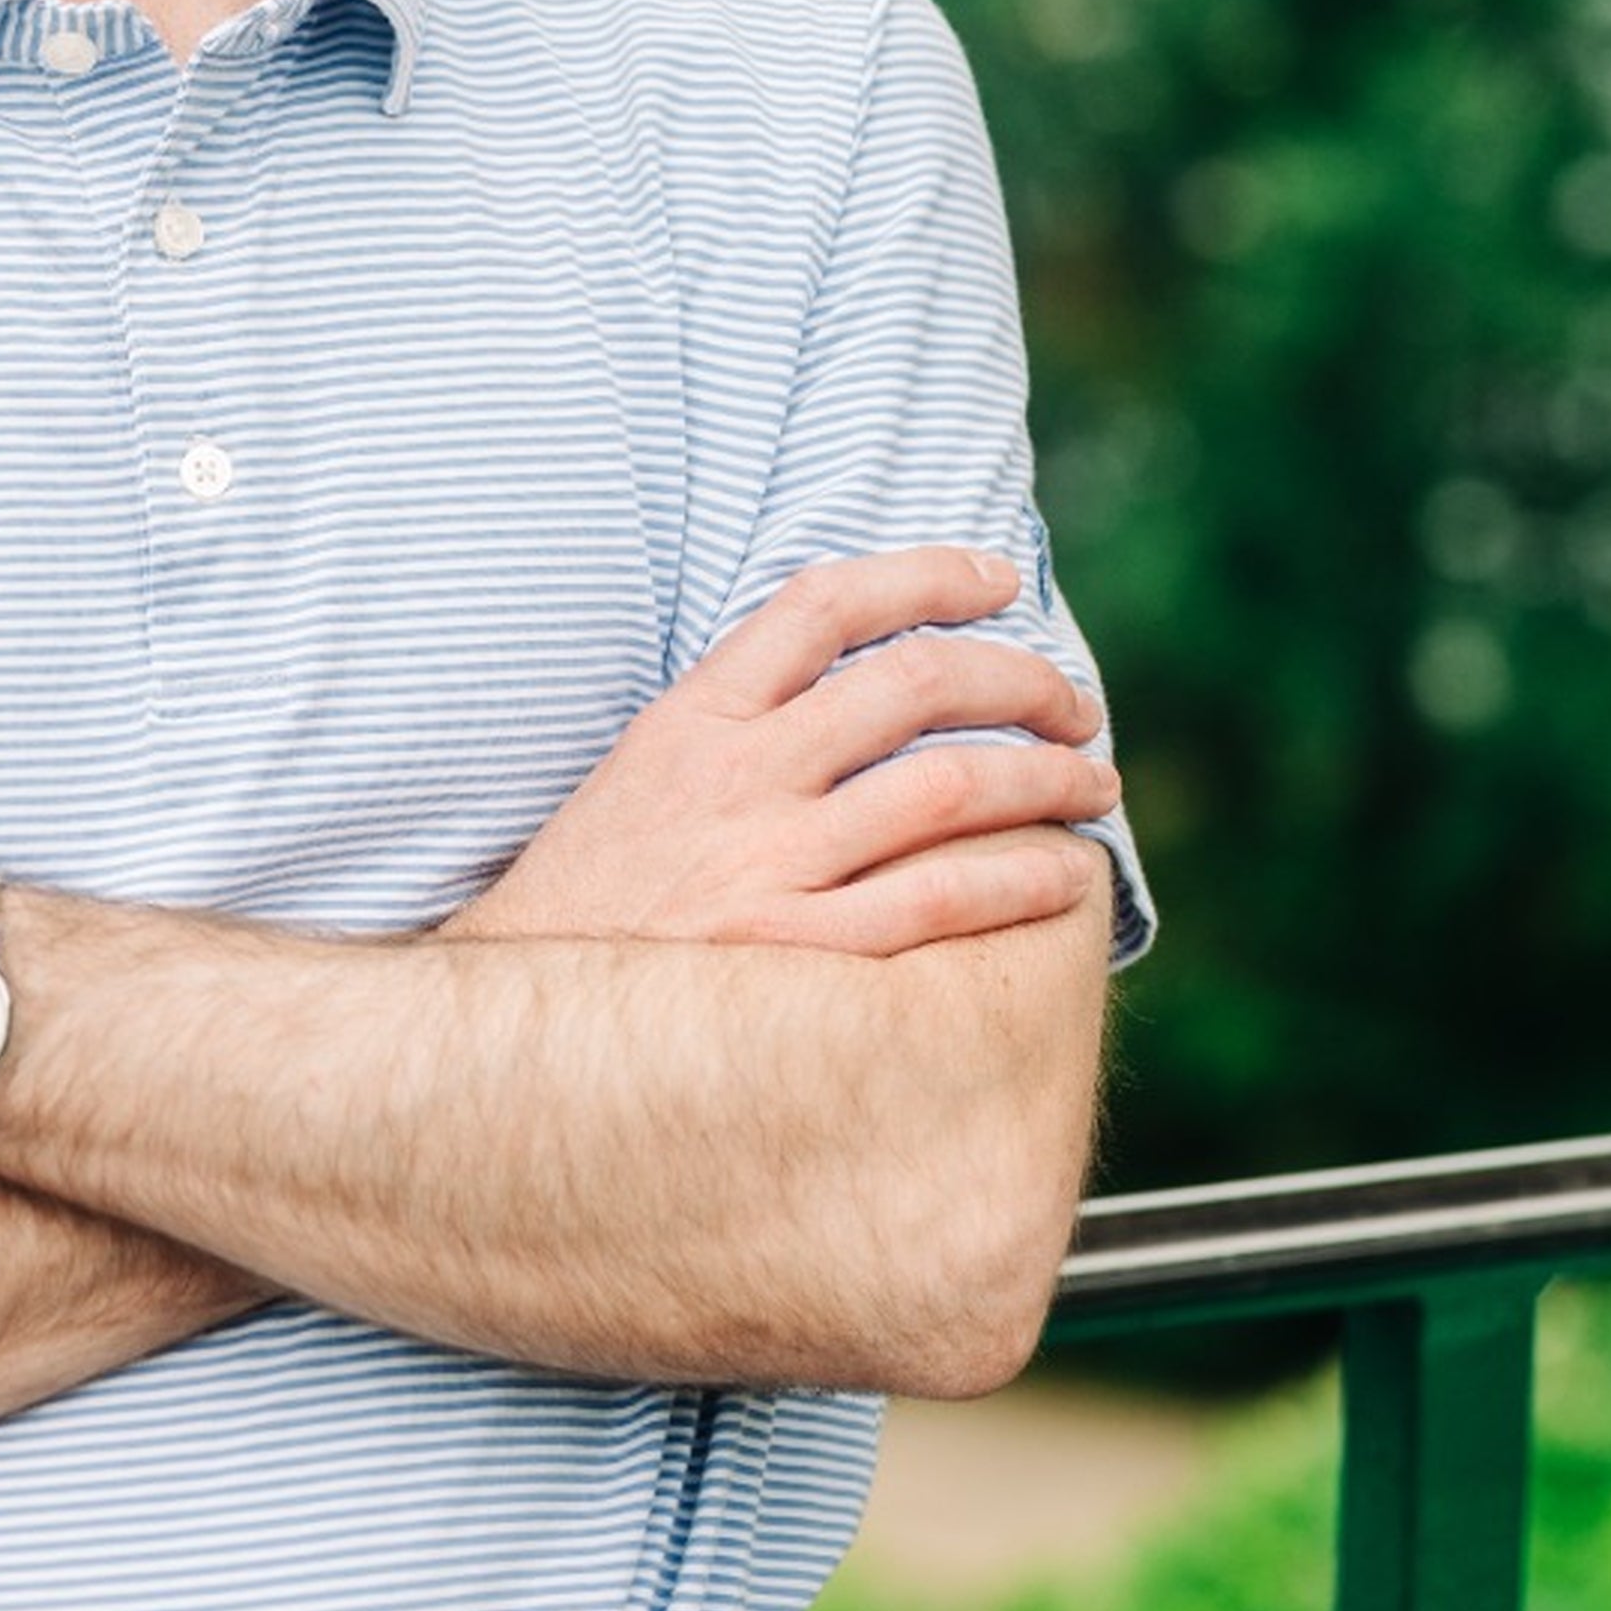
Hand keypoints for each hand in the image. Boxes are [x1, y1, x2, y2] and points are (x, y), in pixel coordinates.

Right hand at [455, 546, 1121, 954]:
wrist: (518, 1034)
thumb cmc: (594, 906)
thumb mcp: (640, 780)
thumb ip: (736, 725)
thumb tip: (860, 676)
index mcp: (691, 722)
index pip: (823, 604)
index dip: (927, 576)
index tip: (1000, 582)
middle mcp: (734, 779)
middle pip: (912, 684)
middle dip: (1020, 681)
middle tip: (1075, 708)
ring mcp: (765, 866)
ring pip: (946, 785)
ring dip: (1043, 777)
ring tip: (1092, 787)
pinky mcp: (794, 956)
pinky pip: (939, 898)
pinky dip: (1020, 879)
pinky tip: (1064, 878)